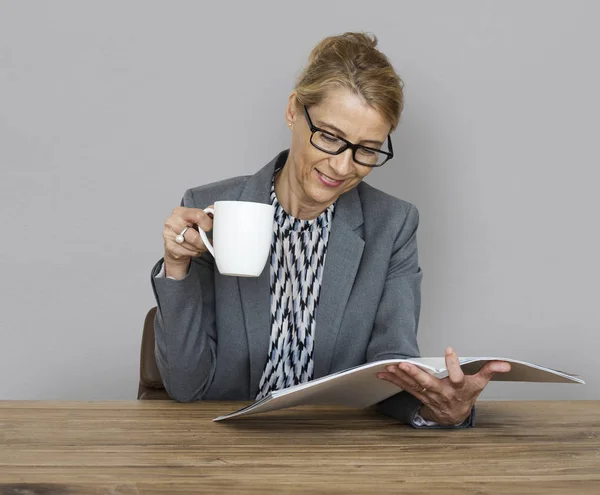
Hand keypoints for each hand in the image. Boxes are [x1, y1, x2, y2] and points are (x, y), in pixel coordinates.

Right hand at [163, 205, 213, 278]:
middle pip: (195, 237)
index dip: (208, 224)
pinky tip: (193, 248)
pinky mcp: (170, 247)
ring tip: (200, 245)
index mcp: (180, 212)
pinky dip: (195, 252)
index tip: (210, 228)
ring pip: (193, 247)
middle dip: (205, 242)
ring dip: (201, 248)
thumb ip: (206, 214)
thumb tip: (219, 212)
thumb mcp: (195, 217)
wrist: (172, 240)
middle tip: (208, 242)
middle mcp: (172, 223)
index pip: (199, 215)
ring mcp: (169, 236)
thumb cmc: (187, 227)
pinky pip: (189, 253)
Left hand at [376, 347, 510, 424]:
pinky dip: (393, 380)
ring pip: (413, 386)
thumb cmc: (466, 395)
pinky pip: (405, 387)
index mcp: (458, 388)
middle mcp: (442, 392)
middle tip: (403, 364)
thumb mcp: (479, 383)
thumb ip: (489, 371)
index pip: (457, 376)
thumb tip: (506, 364)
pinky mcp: (418, 395)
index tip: (450, 349)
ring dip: (400, 377)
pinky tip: (382, 373)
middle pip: (428, 383)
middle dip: (415, 374)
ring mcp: (428, 395)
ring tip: (390, 366)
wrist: (454, 416)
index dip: (454, 364)